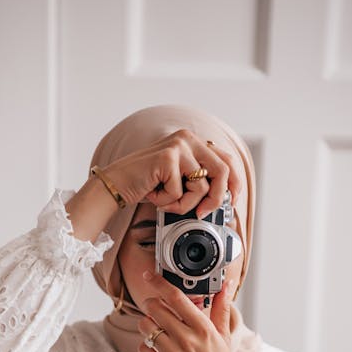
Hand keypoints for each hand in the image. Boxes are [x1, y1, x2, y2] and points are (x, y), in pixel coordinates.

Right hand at [104, 129, 241, 219]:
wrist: (117, 185)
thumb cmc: (146, 185)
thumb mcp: (180, 180)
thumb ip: (200, 180)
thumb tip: (224, 198)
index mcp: (193, 142)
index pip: (227, 160)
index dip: (234, 183)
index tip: (230, 202)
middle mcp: (188, 139)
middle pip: (222, 171)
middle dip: (215, 198)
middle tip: (203, 212)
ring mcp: (178, 146)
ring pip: (201, 186)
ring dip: (184, 204)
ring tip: (166, 202)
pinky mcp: (168, 158)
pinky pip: (180, 191)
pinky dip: (167, 202)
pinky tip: (154, 194)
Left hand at [137, 272, 251, 351]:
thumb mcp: (224, 338)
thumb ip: (221, 309)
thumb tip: (226, 285)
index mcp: (203, 329)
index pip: (176, 297)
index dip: (159, 283)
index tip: (149, 275)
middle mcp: (188, 339)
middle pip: (156, 309)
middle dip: (151, 306)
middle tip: (155, 310)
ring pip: (146, 327)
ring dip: (147, 326)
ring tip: (157, 332)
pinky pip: (143, 348)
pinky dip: (147, 347)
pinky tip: (158, 351)